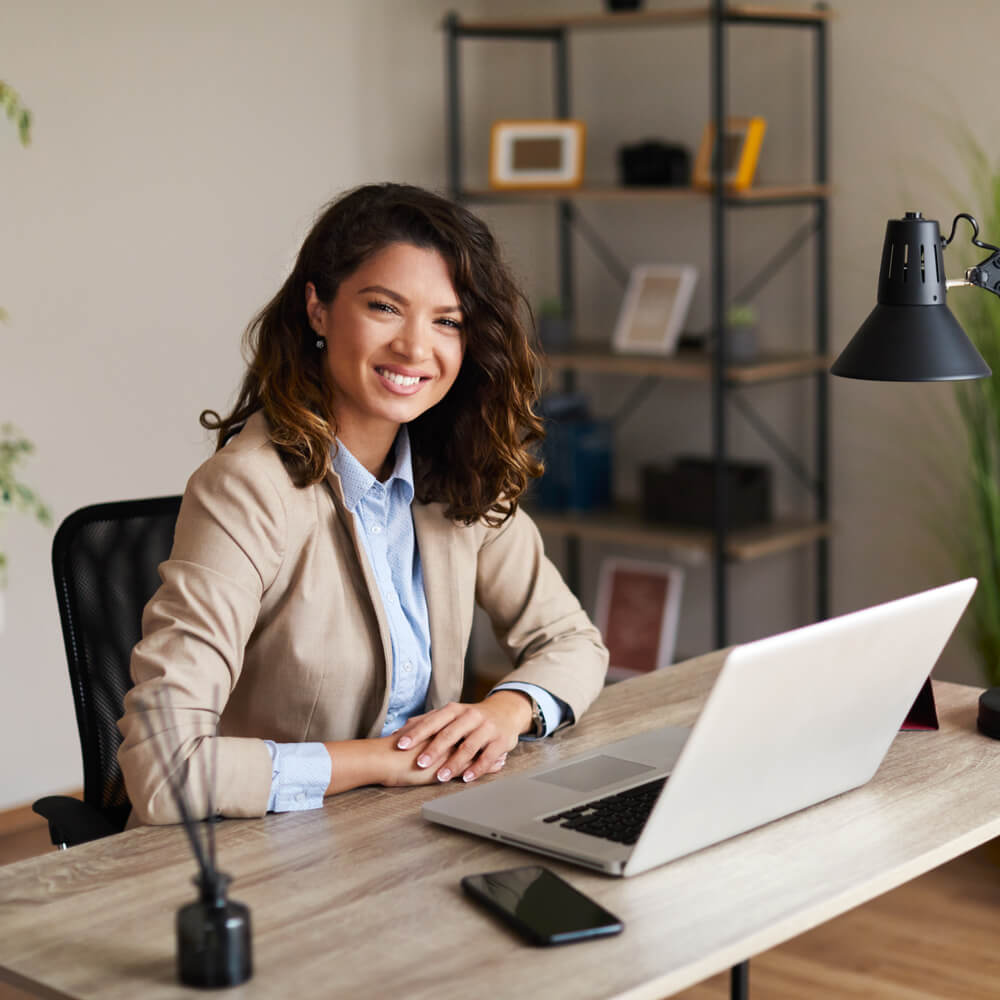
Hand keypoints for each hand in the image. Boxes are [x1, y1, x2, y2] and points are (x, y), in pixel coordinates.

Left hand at [392, 691, 531, 783]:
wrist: (505, 712)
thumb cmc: (470, 718)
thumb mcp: (450, 715)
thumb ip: (426, 722)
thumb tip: (397, 732)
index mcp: (455, 709)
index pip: (433, 720)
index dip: (417, 733)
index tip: (401, 745)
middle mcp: (471, 716)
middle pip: (449, 733)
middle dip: (433, 749)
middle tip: (419, 763)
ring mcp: (487, 728)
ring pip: (469, 746)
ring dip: (454, 763)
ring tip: (440, 777)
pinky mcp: (500, 741)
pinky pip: (488, 756)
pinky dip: (477, 768)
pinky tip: (466, 778)